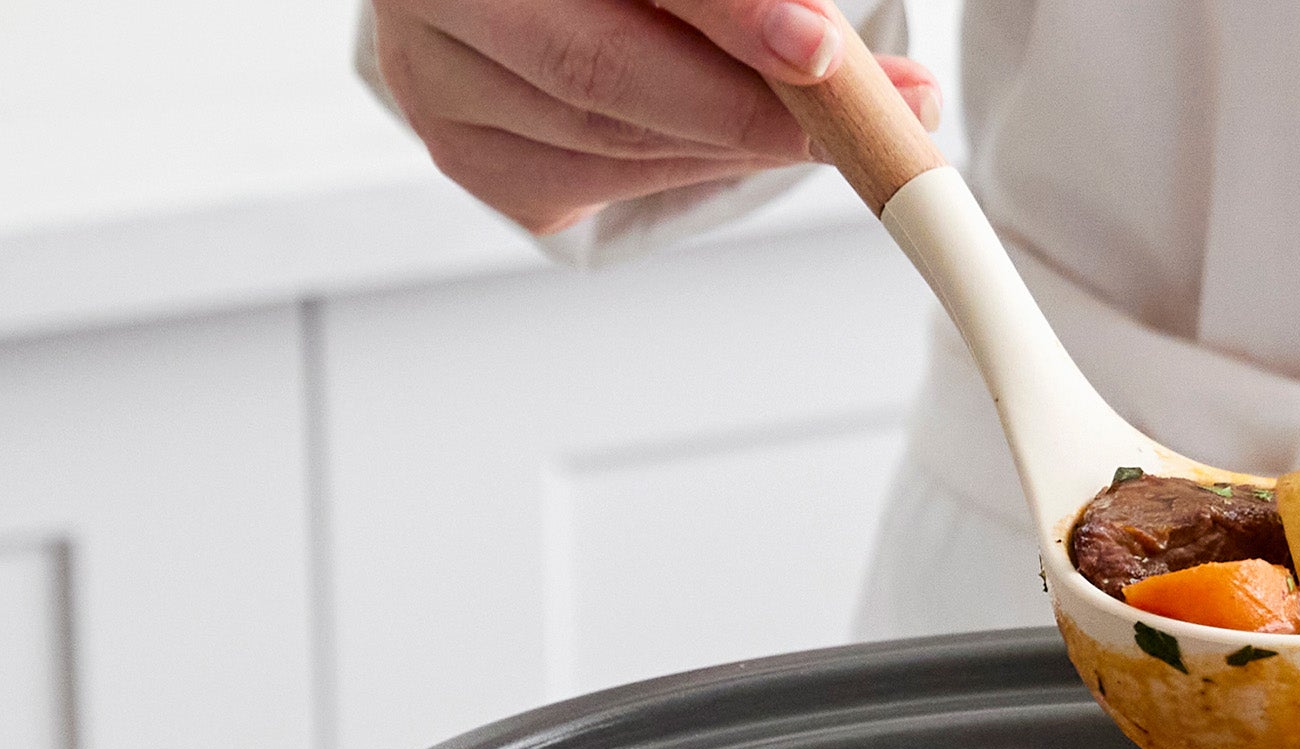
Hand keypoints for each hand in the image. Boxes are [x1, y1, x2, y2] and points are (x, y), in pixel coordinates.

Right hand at [369, 0, 939, 235]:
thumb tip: (842, 58)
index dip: (727, 12)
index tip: (819, 50)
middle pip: (603, 72)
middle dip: (750, 108)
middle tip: (863, 119)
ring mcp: (435, 80)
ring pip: (608, 136)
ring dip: (734, 142)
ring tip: (828, 125)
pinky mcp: (471, 154)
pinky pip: (597, 180)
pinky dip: (684, 165)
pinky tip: (734, 143)